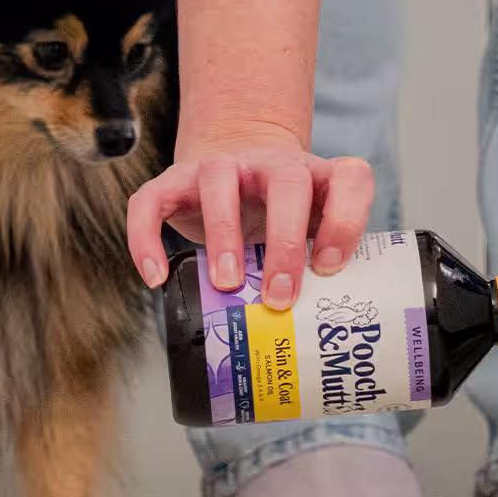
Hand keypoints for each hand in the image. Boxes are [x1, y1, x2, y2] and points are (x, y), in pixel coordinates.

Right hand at [127, 121, 372, 310]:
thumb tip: (316, 333)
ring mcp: (222, 166)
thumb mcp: (307, 232)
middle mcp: (272, 163)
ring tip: (225, 284)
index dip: (346, 221)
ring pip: (218, 181)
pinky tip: (156, 277)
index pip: (350, 179)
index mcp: (317, 177)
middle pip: (287, 183)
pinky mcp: (175, 180)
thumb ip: (317, 264)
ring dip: (224, 233)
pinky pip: (151, 201)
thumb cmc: (280, 217)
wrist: (238, 168)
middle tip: (278, 296)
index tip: (330, 267)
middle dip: (286, 240)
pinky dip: (147, 238)